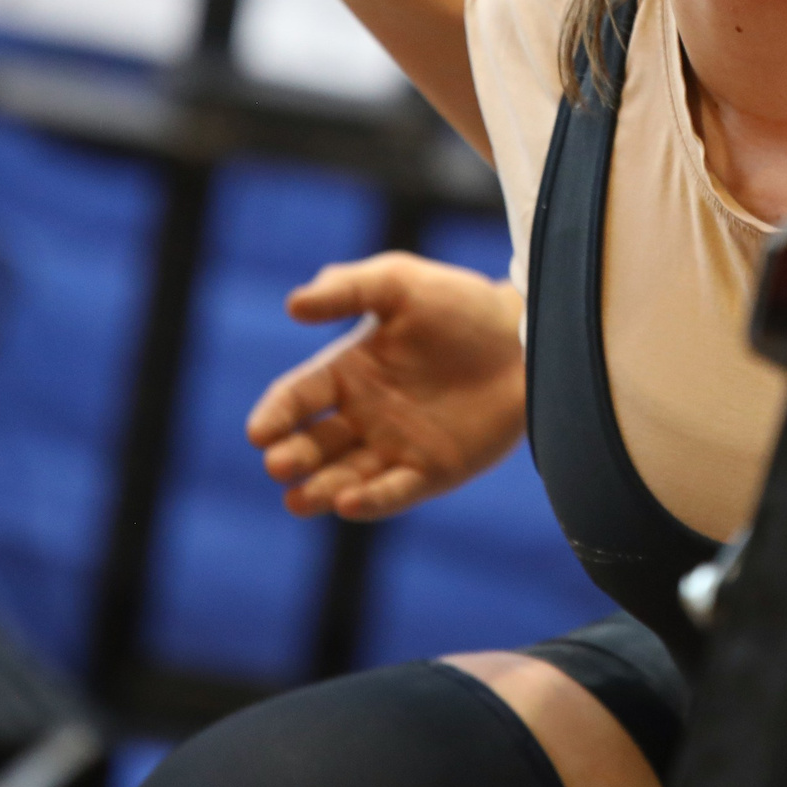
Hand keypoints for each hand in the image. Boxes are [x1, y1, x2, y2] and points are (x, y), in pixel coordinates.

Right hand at [246, 252, 525, 520]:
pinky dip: (369, 501)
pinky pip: (393, 493)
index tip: (258, 431)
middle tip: (278, 463)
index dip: (276, 414)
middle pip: (314, 445)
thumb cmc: (461, 304)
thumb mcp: (399, 283)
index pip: (297, 398)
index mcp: (348, 371)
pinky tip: (347, 503)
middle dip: (292, 457)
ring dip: (319, 490)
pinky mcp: (432, 472)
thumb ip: (347, 289)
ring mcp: (396, 447)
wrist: (527, 335)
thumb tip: (293, 305)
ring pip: (344, 477)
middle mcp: (365, 415)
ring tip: (297, 498)